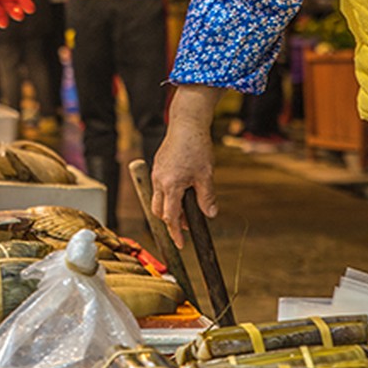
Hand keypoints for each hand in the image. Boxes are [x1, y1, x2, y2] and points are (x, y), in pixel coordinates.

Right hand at [151, 87, 219, 246]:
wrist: (187, 124)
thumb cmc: (197, 147)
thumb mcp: (206, 175)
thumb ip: (206, 197)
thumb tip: (210, 214)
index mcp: (170, 185)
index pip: (170, 217)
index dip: (175, 232)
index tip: (180, 243)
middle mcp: (159, 180)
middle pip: (158, 210)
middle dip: (170, 221)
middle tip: (185, 226)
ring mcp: (157, 172)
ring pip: (157, 198)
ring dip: (169, 207)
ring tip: (186, 207)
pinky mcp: (158, 165)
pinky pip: (159, 186)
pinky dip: (168, 194)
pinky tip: (182, 189)